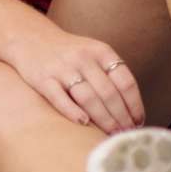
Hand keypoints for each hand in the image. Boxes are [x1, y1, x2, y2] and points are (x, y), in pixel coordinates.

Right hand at [6, 29, 142, 133]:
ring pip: (88, 98)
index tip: (139, 122)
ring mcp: (63, 68)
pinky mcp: (42, 79)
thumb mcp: (94, 53)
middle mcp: (84, 58)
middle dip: (121, 116)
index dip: (135, 104)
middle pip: (109, 93)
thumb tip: (132, 107)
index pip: (125, 81)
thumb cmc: (70, 53)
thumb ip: (111, 73)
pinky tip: (84, 124)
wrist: (31, 38)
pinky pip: (59, 98)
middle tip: (126, 133)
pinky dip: (73, 112)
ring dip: (103, 119)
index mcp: (102, 51)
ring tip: (111, 134)